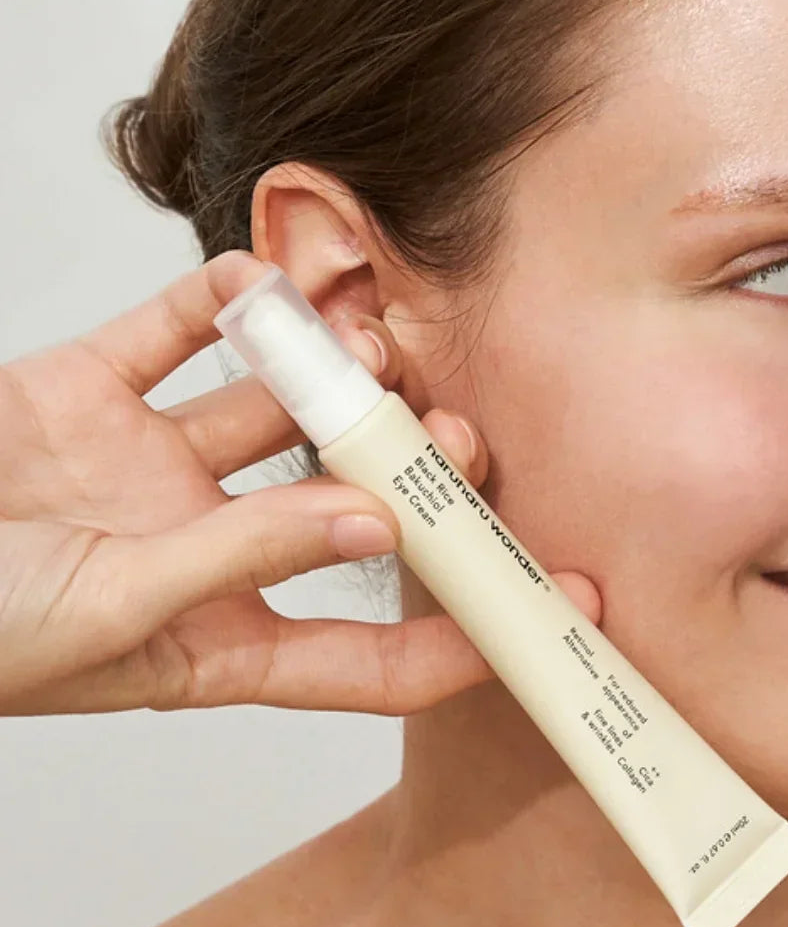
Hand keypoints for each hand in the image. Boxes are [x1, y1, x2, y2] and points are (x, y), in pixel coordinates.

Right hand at [0, 251, 600, 715]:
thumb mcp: (105, 617)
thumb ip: (239, 559)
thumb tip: (368, 515)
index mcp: (214, 641)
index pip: (370, 650)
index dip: (467, 634)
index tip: (558, 603)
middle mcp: (202, 550)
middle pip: (340, 507)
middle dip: (407, 473)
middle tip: (464, 431)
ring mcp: (150, 467)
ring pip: (273, 409)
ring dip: (328, 374)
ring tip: (376, 341)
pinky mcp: (91, 393)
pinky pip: (173, 333)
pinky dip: (222, 303)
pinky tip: (266, 277)